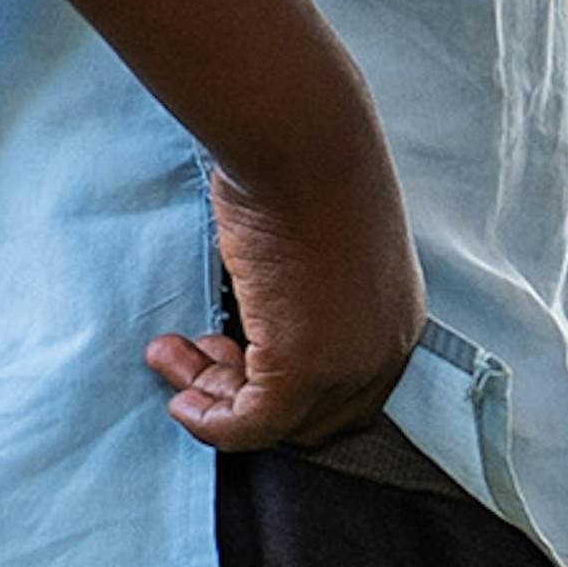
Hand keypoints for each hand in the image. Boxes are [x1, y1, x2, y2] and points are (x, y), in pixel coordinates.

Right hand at [151, 152, 422, 451]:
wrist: (300, 140)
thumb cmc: (303, 166)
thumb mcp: (314, 240)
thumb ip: (299, 293)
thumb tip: (252, 320)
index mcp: (395, 317)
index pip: (345, 393)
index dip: (280, 382)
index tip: (225, 350)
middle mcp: (384, 349)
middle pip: (313, 419)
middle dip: (245, 394)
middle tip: (196, 353)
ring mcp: (349, 365)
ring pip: (278, 424)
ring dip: (214, 400)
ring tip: (172, 356)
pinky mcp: (305, 370)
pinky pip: (251, 426)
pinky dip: (209, 422)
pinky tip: (179, 396)